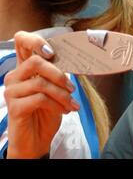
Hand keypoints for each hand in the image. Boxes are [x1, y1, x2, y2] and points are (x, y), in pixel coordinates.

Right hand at [3, 31, 79, 158]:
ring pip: (40, 83)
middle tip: (71, 88)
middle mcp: (15, 77)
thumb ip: (58, 73)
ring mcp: (12, 92)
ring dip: (62, 94)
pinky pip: (40, 99)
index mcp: (25, 68)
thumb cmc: (47, 112)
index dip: (35, 40)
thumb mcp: (56, 89)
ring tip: (71, 104)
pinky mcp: (14, 107)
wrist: (38, 139)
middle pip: (35, 61)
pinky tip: (63, 111)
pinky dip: (57, 104)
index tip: (52, 51)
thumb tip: (73, 59)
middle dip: (58, 74)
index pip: (21, 41)